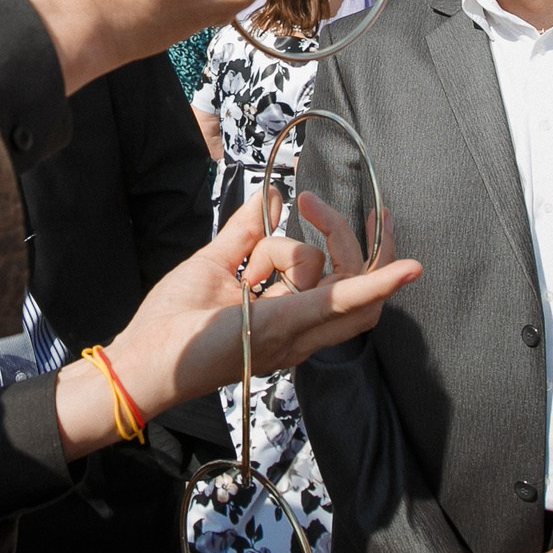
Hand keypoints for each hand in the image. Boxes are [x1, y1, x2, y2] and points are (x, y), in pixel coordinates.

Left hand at [52, 189, 419, 459]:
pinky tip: (406, 269)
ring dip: (320, 237)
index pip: (340, 282)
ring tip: (287, 222)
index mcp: (289, 319)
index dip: (349, 244)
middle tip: (313, 202)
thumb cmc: (174, 322)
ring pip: (339, 273)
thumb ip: (244, 231)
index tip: (323, 206)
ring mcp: (298, 329)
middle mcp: (302, 329)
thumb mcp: (214, 263)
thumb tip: (271, 196)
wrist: (146, 357)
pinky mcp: (285, 323)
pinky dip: (376, 283)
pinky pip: (341, 299)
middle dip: (344, 233)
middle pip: (352, 277)